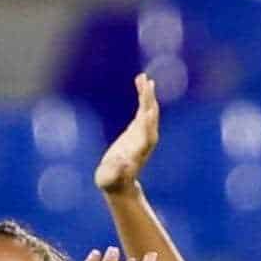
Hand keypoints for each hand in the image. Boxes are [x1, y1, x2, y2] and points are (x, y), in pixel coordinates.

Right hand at [95, 72, 160, 194]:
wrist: (119, 183)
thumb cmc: (112, 181)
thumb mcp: (110, 178)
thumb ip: (116, 170)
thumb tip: (121, 161)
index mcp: (140, 150)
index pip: (147, 133)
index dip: (147, 121)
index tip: (147, 108)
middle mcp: (146, 139)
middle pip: (150, 117)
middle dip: (148, 100)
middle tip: (147, 83)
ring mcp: (144, 133)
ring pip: (148, 109)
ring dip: (147, 93)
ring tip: (143, 77)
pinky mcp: (138, 128)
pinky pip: (143, 108)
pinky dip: (142, 95)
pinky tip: (140, 82)